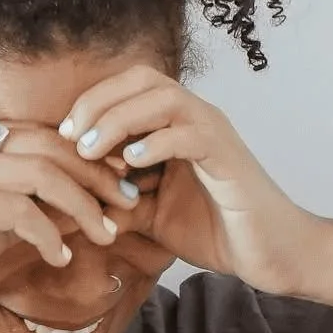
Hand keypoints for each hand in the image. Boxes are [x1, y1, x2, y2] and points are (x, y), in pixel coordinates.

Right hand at [0, 121, 128, 332]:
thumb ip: (31, 198)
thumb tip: (92, 192)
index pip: (36, 133)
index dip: (84, 155)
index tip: (117, 180)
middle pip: (44, 146)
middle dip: (94, 175)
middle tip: (125, 201)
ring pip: (40, 175)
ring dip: (83, 206)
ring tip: (106, 233)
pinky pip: (22, 211)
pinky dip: (50, 236)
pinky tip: (60, 257)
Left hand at [58, 64, 306, 287]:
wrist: (270, 253)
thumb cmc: (215, 229)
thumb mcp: (150, 215)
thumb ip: (114, 201)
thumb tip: (68, 200)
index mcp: (175, 125)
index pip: (129, 86)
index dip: (92, 102)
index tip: (63, 135)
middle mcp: (196, 118)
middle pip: (143, 79)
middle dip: (99, 101)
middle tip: (71, 136)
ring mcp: (214, 133)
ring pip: (163, 99)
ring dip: (119, 120)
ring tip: (93, 150)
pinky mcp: (229, 157)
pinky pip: (189, 134)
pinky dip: (155, 143)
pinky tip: (131, 164)